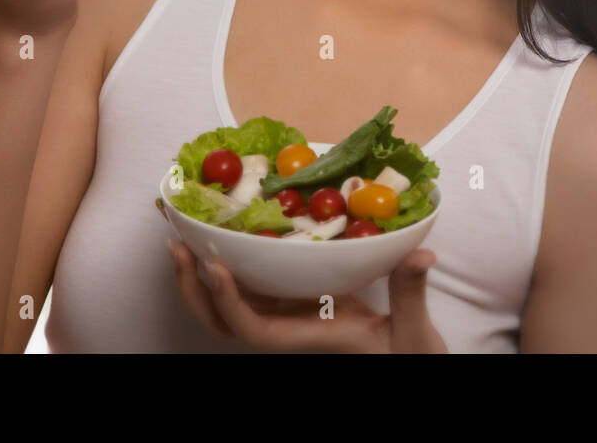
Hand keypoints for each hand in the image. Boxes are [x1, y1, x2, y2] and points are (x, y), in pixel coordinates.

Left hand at [165, 235, 447, 352]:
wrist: (416, 364)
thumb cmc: (414, 357)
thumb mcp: (415, 332)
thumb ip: (411, 293)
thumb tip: (420, 255)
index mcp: (310, 338)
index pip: (255, 330)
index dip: (229, 301)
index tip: (215, 266)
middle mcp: (292, 327)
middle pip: (225, 322)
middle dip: (195, 287)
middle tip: (177, 242)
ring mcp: (293, 314)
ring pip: (233, 304)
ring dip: (203, 275)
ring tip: (184, 235)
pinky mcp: (301, 300)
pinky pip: (256, 284)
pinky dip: (234, 262)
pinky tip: (230, 232)